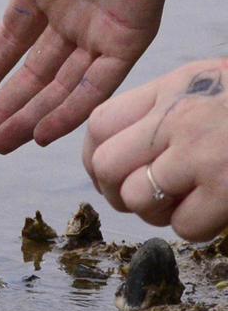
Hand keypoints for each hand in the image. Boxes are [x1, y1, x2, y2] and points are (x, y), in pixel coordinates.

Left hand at [83, 59, 227, 240]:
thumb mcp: (207, 83)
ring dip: (158, 212)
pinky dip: (198, 227)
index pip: (98, 124)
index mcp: (172, 88)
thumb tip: (113, 150)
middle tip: (145, 196)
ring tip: (188, 201)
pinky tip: (220, 211)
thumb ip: (160, 107)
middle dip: (118, 191)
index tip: (107, 173)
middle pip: (107, 166)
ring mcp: (202, 154)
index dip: (94, 156)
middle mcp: (178, 117)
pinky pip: (184, 226)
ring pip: (140, 200)